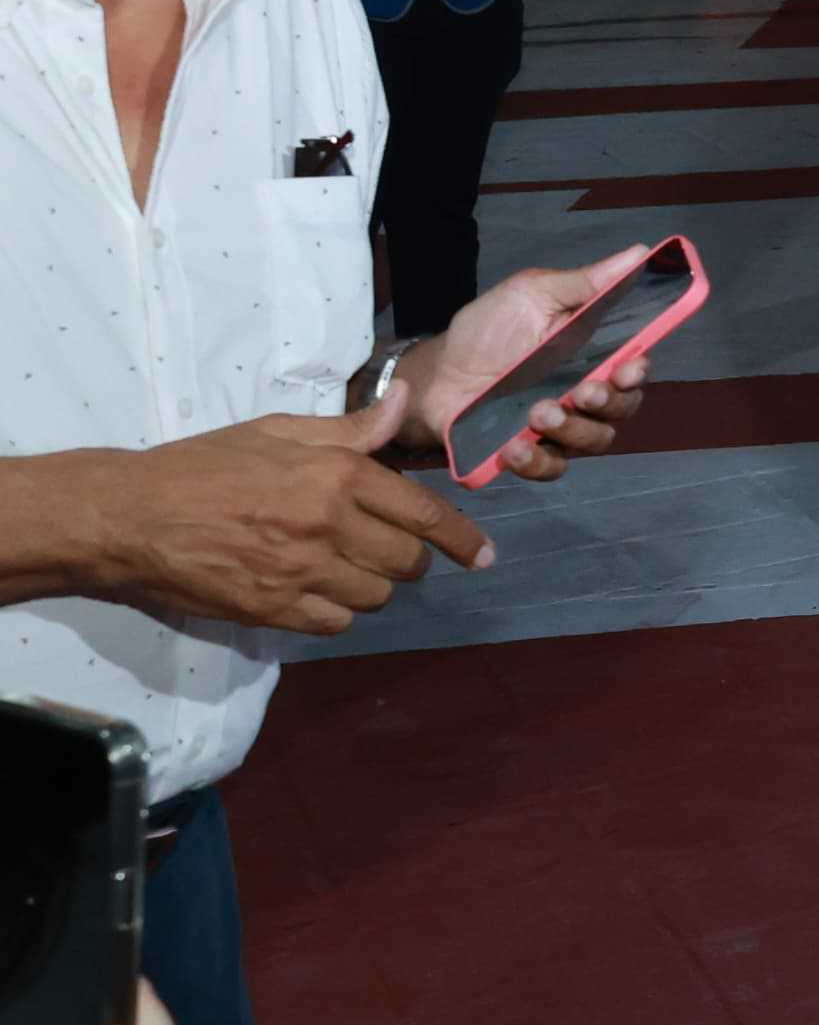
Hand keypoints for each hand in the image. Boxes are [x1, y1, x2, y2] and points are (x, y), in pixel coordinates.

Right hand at [79, 389, 492, 632]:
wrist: (130, 515)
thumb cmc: (203, 465)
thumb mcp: (278, 430)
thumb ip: (350, 428)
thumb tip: (406, 400)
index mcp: (337, 475)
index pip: (423, 514)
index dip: (461, 539)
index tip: (483, 556)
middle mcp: (328, 525)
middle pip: (405, 561)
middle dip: (409, 560)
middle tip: (389, 551)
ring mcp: (300, 572)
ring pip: (375, 596)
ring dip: (371, 586)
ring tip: (344, 568)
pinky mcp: (272, 609)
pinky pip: (334, 623)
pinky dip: (336, 612)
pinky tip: (316, 592)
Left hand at [409, 242, 664, 477]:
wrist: (436, 373)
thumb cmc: (488, 330)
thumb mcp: (531, 295)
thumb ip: (583, 283)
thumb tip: (639, 253)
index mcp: (595, 354)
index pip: (635, 367)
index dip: (639, 370)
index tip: (628, 367)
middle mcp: (587, 393)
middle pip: (623, 408)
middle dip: (609, 403)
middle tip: (581, 391)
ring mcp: (561, 427)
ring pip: (594, 440)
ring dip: (573, 430)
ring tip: (539, 412)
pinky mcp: (530, 452)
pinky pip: (551, 468)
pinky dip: (538, 462)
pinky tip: (516, 445)